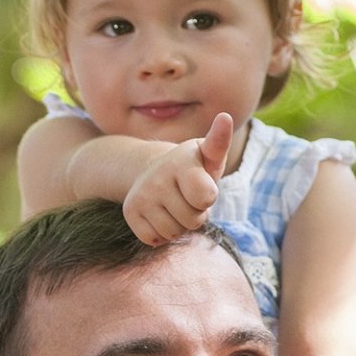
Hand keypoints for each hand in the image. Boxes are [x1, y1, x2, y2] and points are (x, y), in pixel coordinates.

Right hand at [122, 112, 232, 244]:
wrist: (152, 171)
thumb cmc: (192, 167)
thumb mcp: (208, 155)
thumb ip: (219, 142)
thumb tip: (225, 117)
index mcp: (181, 163)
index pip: (206, 198)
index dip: (208, 198)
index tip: (203, 185)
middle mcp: (157, 178)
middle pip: (193, 220)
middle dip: (196, 214)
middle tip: (189, 198)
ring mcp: (141, 196)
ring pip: (173, 232)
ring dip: (179, 225)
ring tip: (176, 205)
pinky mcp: (130, 213)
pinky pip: (155, 239)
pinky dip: (162, 233)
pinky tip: (161, 214)